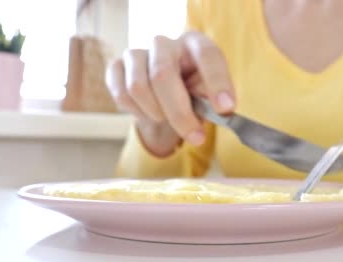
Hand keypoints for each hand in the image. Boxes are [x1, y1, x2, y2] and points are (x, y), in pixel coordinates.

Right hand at [106, 32, 235, 154]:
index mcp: (194, 43)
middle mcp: (164, 43)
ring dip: (155, 113)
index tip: (225, 109)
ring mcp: (137, 53)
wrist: (164, 95)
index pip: (207, 55)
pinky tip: (147, 112)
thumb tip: (223, 111)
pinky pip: (121, 93)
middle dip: (179, 113)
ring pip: (137, 87)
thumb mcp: (210, 95)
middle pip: (162, 75)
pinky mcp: (117, 66)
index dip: (217, 82)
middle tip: (195, 137)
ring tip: (166, 118)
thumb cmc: (191, 92)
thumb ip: (216, 100)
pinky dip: (136, 112)